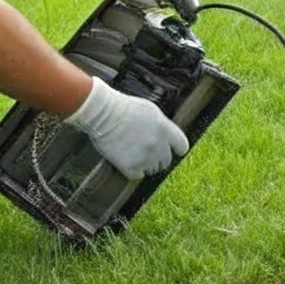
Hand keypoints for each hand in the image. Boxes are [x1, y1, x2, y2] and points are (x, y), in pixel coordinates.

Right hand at [61, 76, 189, 178]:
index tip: (172, 151)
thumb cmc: (123, 108)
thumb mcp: (150, 111)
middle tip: (144, 151)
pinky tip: (125, 160)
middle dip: (157, 158)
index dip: (176, 149)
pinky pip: (138, 176)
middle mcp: (158, 145)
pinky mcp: (131, 167)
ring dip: (145, 164)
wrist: (102, 113)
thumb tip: (167, 137)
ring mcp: (145, 157)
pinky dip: (132, 170)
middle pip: (166, 161)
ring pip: (152, 169)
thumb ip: (162, 126)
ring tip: (132, 153)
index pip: (182, 147)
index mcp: (165, 129)